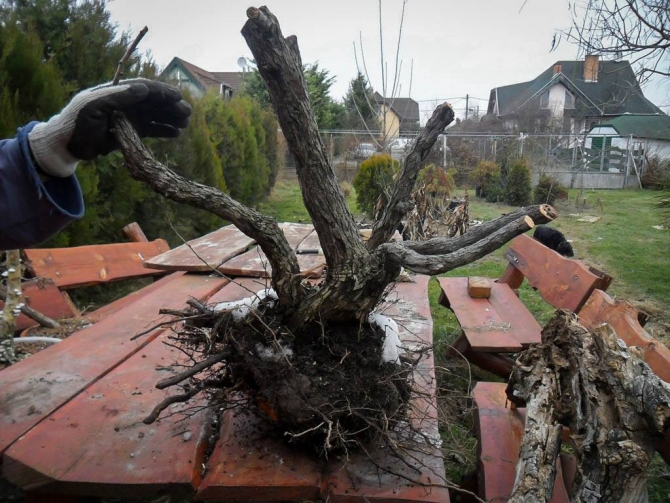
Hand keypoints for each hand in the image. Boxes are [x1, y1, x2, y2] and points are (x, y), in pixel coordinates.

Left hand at [28, 79, 191, 176]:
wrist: (69, 144)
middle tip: (187, 113)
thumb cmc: (78, 123)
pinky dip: (164, 131)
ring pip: (156, 116)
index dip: (162, 91)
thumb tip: (144, 88)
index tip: (177, 96)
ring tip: (186, 123)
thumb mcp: (94, 107)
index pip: (144, 88)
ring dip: (171, 118)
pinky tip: (176, 134)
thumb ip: (118, 96)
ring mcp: (130, 118)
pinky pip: (152, 130)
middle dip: (172, 106)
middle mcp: (126, 104)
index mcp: (117, 93)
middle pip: (154, 102)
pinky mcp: (131, 132)